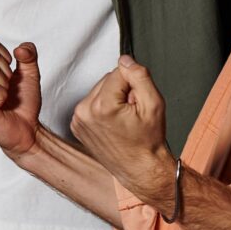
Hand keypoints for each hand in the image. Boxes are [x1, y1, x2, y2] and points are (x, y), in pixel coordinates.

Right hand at [0, 37, 46, 157]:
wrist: (28, 129)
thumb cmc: (23, 104)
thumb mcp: (30, 74)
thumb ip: (28, 55)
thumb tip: (20, 48)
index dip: (6, 57)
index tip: (9, 76)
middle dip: (7, 71)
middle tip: (6, 89)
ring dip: (5, 85)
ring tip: (3, 98)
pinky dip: (2, 95)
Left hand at [69, 56, 174, 205]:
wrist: (140, 169)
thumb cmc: (148, 141)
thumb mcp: (154, 104)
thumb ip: (139, 76)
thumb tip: (125, 60)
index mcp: (101, 106)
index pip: (118, 72)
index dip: (134, 83)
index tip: (138, 101)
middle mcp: (84, 112)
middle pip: (106, 80)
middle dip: (122, 90)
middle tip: (133, 111)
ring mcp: (78, 120)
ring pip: (99, 90)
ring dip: (113, 98)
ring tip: (124, 119)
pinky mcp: (76, 124)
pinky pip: (91, 103)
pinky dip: (103, 108)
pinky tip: (114, 123)